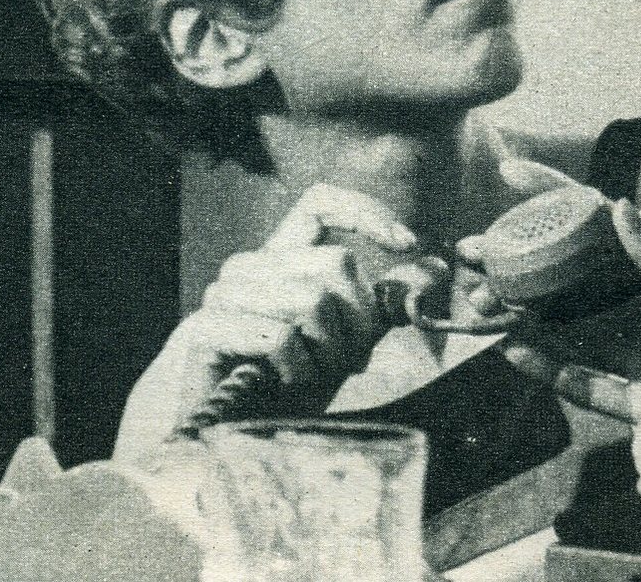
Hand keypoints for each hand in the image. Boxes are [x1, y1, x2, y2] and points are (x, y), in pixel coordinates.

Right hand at [168, 185, 417, 420]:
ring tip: (312, 375)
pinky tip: (284, 383)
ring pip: (310, 298)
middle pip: (334, 261)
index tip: (406, 243)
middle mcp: (250, 267)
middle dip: (359, 320)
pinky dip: (297, 368)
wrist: (222, 437)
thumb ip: (385, 304)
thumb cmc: (285, 388)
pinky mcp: (205, 328)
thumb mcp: (348, 343)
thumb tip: (435, 264)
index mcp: (283, 259)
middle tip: (348, 361)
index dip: (366, 212)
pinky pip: (279, 335)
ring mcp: (224, 295)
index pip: (319, 203)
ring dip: (329, 350)